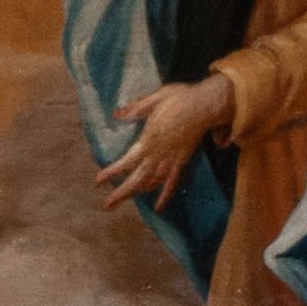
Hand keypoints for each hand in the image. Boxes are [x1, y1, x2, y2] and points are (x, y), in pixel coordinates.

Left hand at [99, 71, 233, 210]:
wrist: (207, 105)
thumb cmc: (181, 98)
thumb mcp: (155, 98)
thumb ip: (136, 108)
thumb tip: (117, 115)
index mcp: (151, 139)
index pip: (128, 161)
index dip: (113, 172)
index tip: (99, 181)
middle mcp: (160, 153)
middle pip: (139, 178)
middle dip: (122, 192)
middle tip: (107, 205)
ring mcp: (172, 159)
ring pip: (152, 182)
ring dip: (137, 193)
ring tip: (121, 201)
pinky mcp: (182, 160)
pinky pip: (172, 182)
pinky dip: (165, 196)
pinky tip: (158, 207)